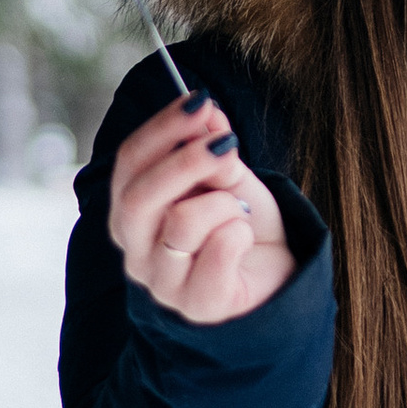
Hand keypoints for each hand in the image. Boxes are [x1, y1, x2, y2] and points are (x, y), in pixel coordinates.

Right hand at [108, 91, 296, 327]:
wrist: (277, 275)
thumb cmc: (240, 224)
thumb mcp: (229, 176)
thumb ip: (212, 146)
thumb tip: (206, 112)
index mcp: (132, 213)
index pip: (129, 163)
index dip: (162, 128)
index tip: (199, 100)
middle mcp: (136, 251)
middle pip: (137, 198)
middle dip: (184, 161)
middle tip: (226, 142)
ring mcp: (163, 284)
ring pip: (180, 224)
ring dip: (221, 204)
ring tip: (238, 211)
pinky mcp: (199, 306)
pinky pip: (217, 253)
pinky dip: (238, 234)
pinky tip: (244, 239)